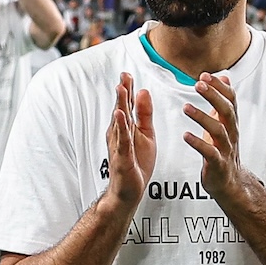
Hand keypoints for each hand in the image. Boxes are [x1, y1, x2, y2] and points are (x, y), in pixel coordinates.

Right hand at [105, 69, 157, 206]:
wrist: (128, 192)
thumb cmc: (136, 163)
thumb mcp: (146, 135)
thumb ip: (144, 114)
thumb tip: (143, 91)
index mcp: (126, 128)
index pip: (126, 105)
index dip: (127, 89)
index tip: (128, 73)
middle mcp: (119, 135)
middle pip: (121, 109)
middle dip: (122, 92)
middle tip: (124, 74)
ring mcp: (119, 146)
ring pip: (120, 122)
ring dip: (120, 105)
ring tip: (121, 88)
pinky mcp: (123, 158)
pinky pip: (122, 141)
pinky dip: (122, 128)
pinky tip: (121, 116)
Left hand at [183, 70, 246, 202]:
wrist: (230, 182)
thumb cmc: (223, 150)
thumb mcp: (225, 123)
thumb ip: (223, 101)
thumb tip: (225, 78)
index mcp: (231, 123)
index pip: (230, 100)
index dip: (219, 87)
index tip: (205, 75)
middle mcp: (231, 133)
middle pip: (226, 111)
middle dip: (213, 96)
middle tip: (198, 84)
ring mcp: (225, 149)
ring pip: (218, 130)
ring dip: (202, 117)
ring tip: (186, 107)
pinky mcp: (218, 164)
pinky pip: (209, 153)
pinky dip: (198, 143)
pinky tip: (186, 135)